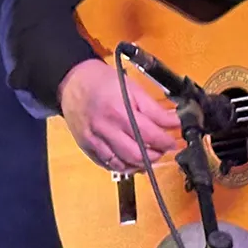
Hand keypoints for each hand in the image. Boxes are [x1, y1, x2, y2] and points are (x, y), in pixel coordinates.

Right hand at [58, 58, 181, 172]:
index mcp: (119, 111)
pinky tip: (132, 160)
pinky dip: (123, 166)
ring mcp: (94, 140)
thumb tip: (174, 121)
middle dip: (156, 155)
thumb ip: (154, 108)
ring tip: (149, 155)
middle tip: (163, 149)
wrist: (73, 81)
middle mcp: (105, 128)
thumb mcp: (133, 88)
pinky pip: (108, 165)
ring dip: (141, 164)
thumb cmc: (102, 82)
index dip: (166, 141)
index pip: (149, 135)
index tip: (174, 141)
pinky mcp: (87, 147)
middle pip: (137, 154)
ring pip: (123, 164)